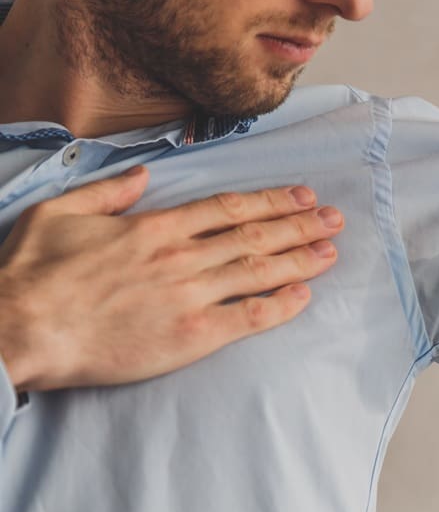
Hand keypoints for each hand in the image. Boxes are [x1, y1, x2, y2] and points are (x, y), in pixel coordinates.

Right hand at [0, 165, 343, 392]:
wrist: (21, 330)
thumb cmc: (34, 275)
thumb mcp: (61, 213)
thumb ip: (109, 192)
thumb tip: (143, 175)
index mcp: (154, 227)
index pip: (227, 208)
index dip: (271, 201)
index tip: (301, 194)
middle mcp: (181, 257)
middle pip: (254, 235)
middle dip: (300, 224)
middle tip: (333, 218)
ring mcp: (190, 296)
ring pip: (259, 271)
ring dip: (301, 258)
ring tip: (331, 249)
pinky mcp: (192, 336)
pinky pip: (249, 317)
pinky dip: (280, 305)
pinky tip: (305, 295)